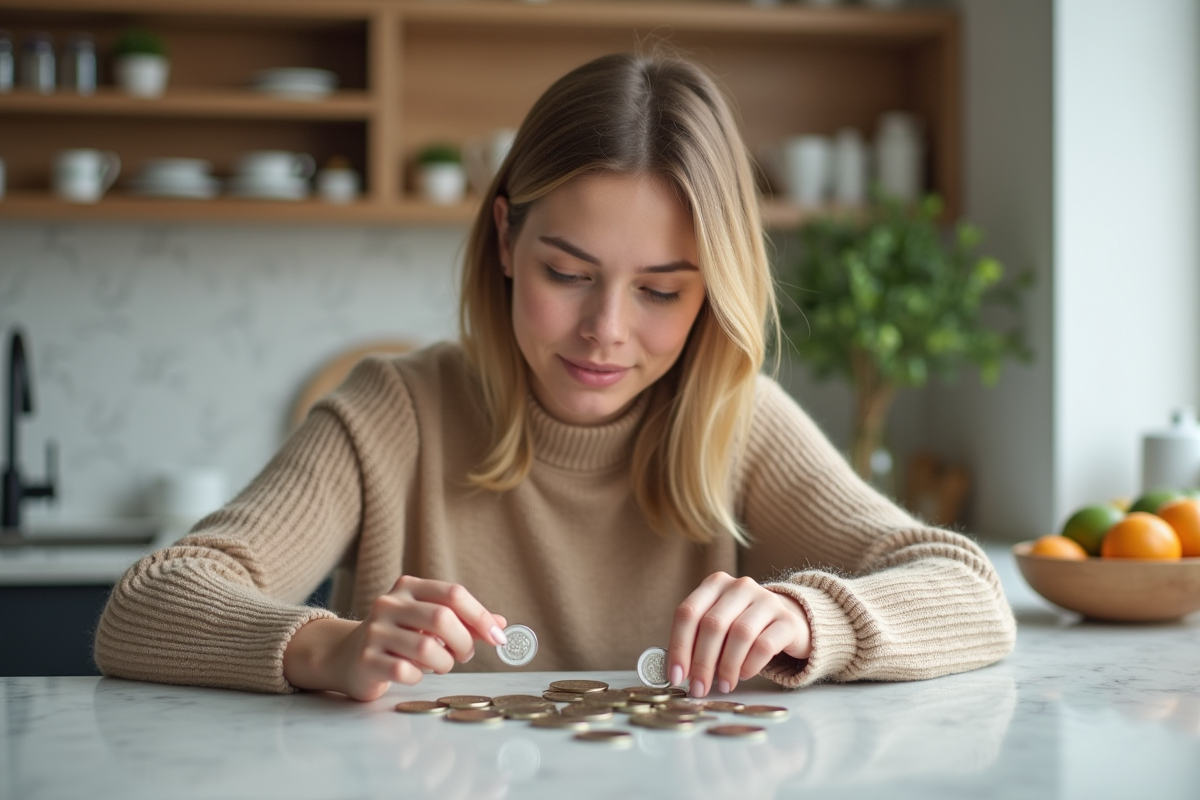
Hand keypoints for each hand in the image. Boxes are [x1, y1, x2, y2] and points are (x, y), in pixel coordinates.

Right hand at [284, 575, 506, 700]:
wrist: (347, 657)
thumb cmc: (398, 638)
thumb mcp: (428, 622)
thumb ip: (464, 621)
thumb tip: (501, 624)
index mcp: (409, 588)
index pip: (453, 594)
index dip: (480, 616)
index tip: (498, 637)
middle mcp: (389, 604)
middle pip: (441, 618)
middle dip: (463, 642)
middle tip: (465, 655)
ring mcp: (375, 631)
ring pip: (426, 648)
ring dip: (444, 663)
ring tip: (442, 665)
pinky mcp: (366, 660)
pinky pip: (406, 671)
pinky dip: (420, 676)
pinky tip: (416, 673)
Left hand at [668, 572, 811, 697]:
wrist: (786, 622)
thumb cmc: (743, 627)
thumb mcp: (718, 625)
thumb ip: (697, 640)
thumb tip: (678, 672)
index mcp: (715, 584)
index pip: (688, 613)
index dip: (679, 647)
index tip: (676, 676)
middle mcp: (740, 586)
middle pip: (713, 625)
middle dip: (702, 662)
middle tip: (699, 688)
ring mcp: (766, 600)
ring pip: (739, 634)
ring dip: (727, 666)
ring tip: (723, 685)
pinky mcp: (787, 620)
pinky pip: (764, 645)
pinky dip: (750, 665)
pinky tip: (744, 675)